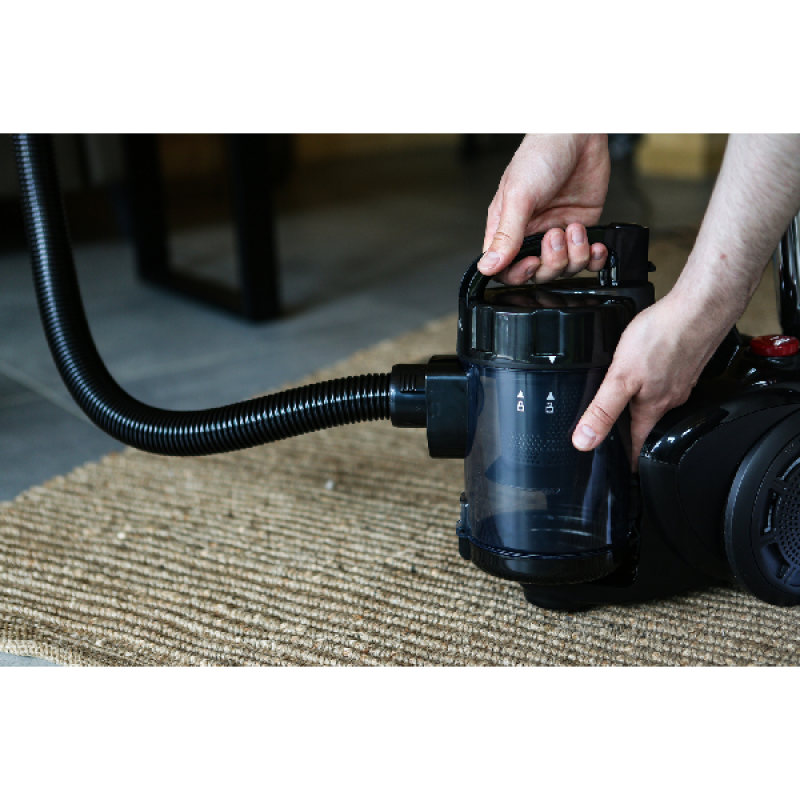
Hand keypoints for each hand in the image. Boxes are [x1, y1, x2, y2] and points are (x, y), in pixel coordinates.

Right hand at [479, 134, 610, 284]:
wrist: (579, 132)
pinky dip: (594, 258)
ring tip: (574, 228)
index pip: (505, 268)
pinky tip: (595, 244)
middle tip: (556, 235)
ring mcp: (558, 232)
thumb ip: (506, 235)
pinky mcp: (583, 228)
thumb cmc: (541, 154)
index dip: (519, 273)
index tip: (532, 262)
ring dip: (574, 255)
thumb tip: (488, 266)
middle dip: (551, 262)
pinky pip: (588, 259)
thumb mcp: (518, 196)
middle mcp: (532, 233)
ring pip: (564, 268)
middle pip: (538, 273)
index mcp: (508, 228)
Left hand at [570, 289, 727, 464]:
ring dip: (641, 406)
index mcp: (652, 406)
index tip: (620, 474)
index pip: (637, 444)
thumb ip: (602, 409)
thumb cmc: (664, 336)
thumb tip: (585, 440)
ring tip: (623, 407)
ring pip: (657, 401)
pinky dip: (652, 383)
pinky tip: (644, 371)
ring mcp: (679, 379)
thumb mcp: (621, 376)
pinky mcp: (683, 361)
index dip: (626, 461)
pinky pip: (665, 380)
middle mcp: (669, 398)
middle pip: (646, 423)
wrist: (699, 306)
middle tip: (614, 438)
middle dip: (630, 432)